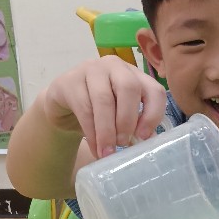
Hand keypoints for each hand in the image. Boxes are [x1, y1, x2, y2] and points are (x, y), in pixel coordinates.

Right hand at [42, 56, 167, 158]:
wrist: (64, 107)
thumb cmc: (99, 112)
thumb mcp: (119, 116)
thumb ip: (135, 125)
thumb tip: (148, 142)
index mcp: (135, 75)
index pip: (154, 89)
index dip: (153, 114)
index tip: (144, 137)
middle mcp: (115, 66)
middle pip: (129, 88)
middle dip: (127, 120)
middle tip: (123, 143)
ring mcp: (91, 69)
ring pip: (104, 100)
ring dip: (107, 131)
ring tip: (108, 152)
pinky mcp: (70, 81)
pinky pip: (84, 108)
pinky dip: (92, 133)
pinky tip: (95, 148)